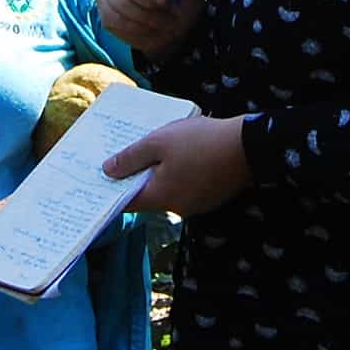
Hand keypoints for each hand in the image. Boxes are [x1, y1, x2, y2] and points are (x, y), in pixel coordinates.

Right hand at [99, 0, 206, 56]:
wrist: (174, 29)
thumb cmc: (184, 3)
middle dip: (146, 2)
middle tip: (166, 15)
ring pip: (117, 0)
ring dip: (142, 18)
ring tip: (161, 23)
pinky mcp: (105, 5)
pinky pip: (111, 17)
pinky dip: (132, 28)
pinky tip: (147, 29)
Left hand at [103, 113, 254, 216]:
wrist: (250, 145)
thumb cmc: (200, 141)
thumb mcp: (159, 142)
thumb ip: (131, 158)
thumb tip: (107, 171)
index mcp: (160, 197)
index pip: (126, 202)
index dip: (111, 190)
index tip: (99, 178)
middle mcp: (177, 208)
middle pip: (148, 195)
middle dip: (136, 176)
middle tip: (125, 154)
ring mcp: (197, 204)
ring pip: (168, 189)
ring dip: (160, 173)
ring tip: (155, 147)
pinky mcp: (211, 196)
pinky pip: (186, 186)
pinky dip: (178, 173)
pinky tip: (181, 153)